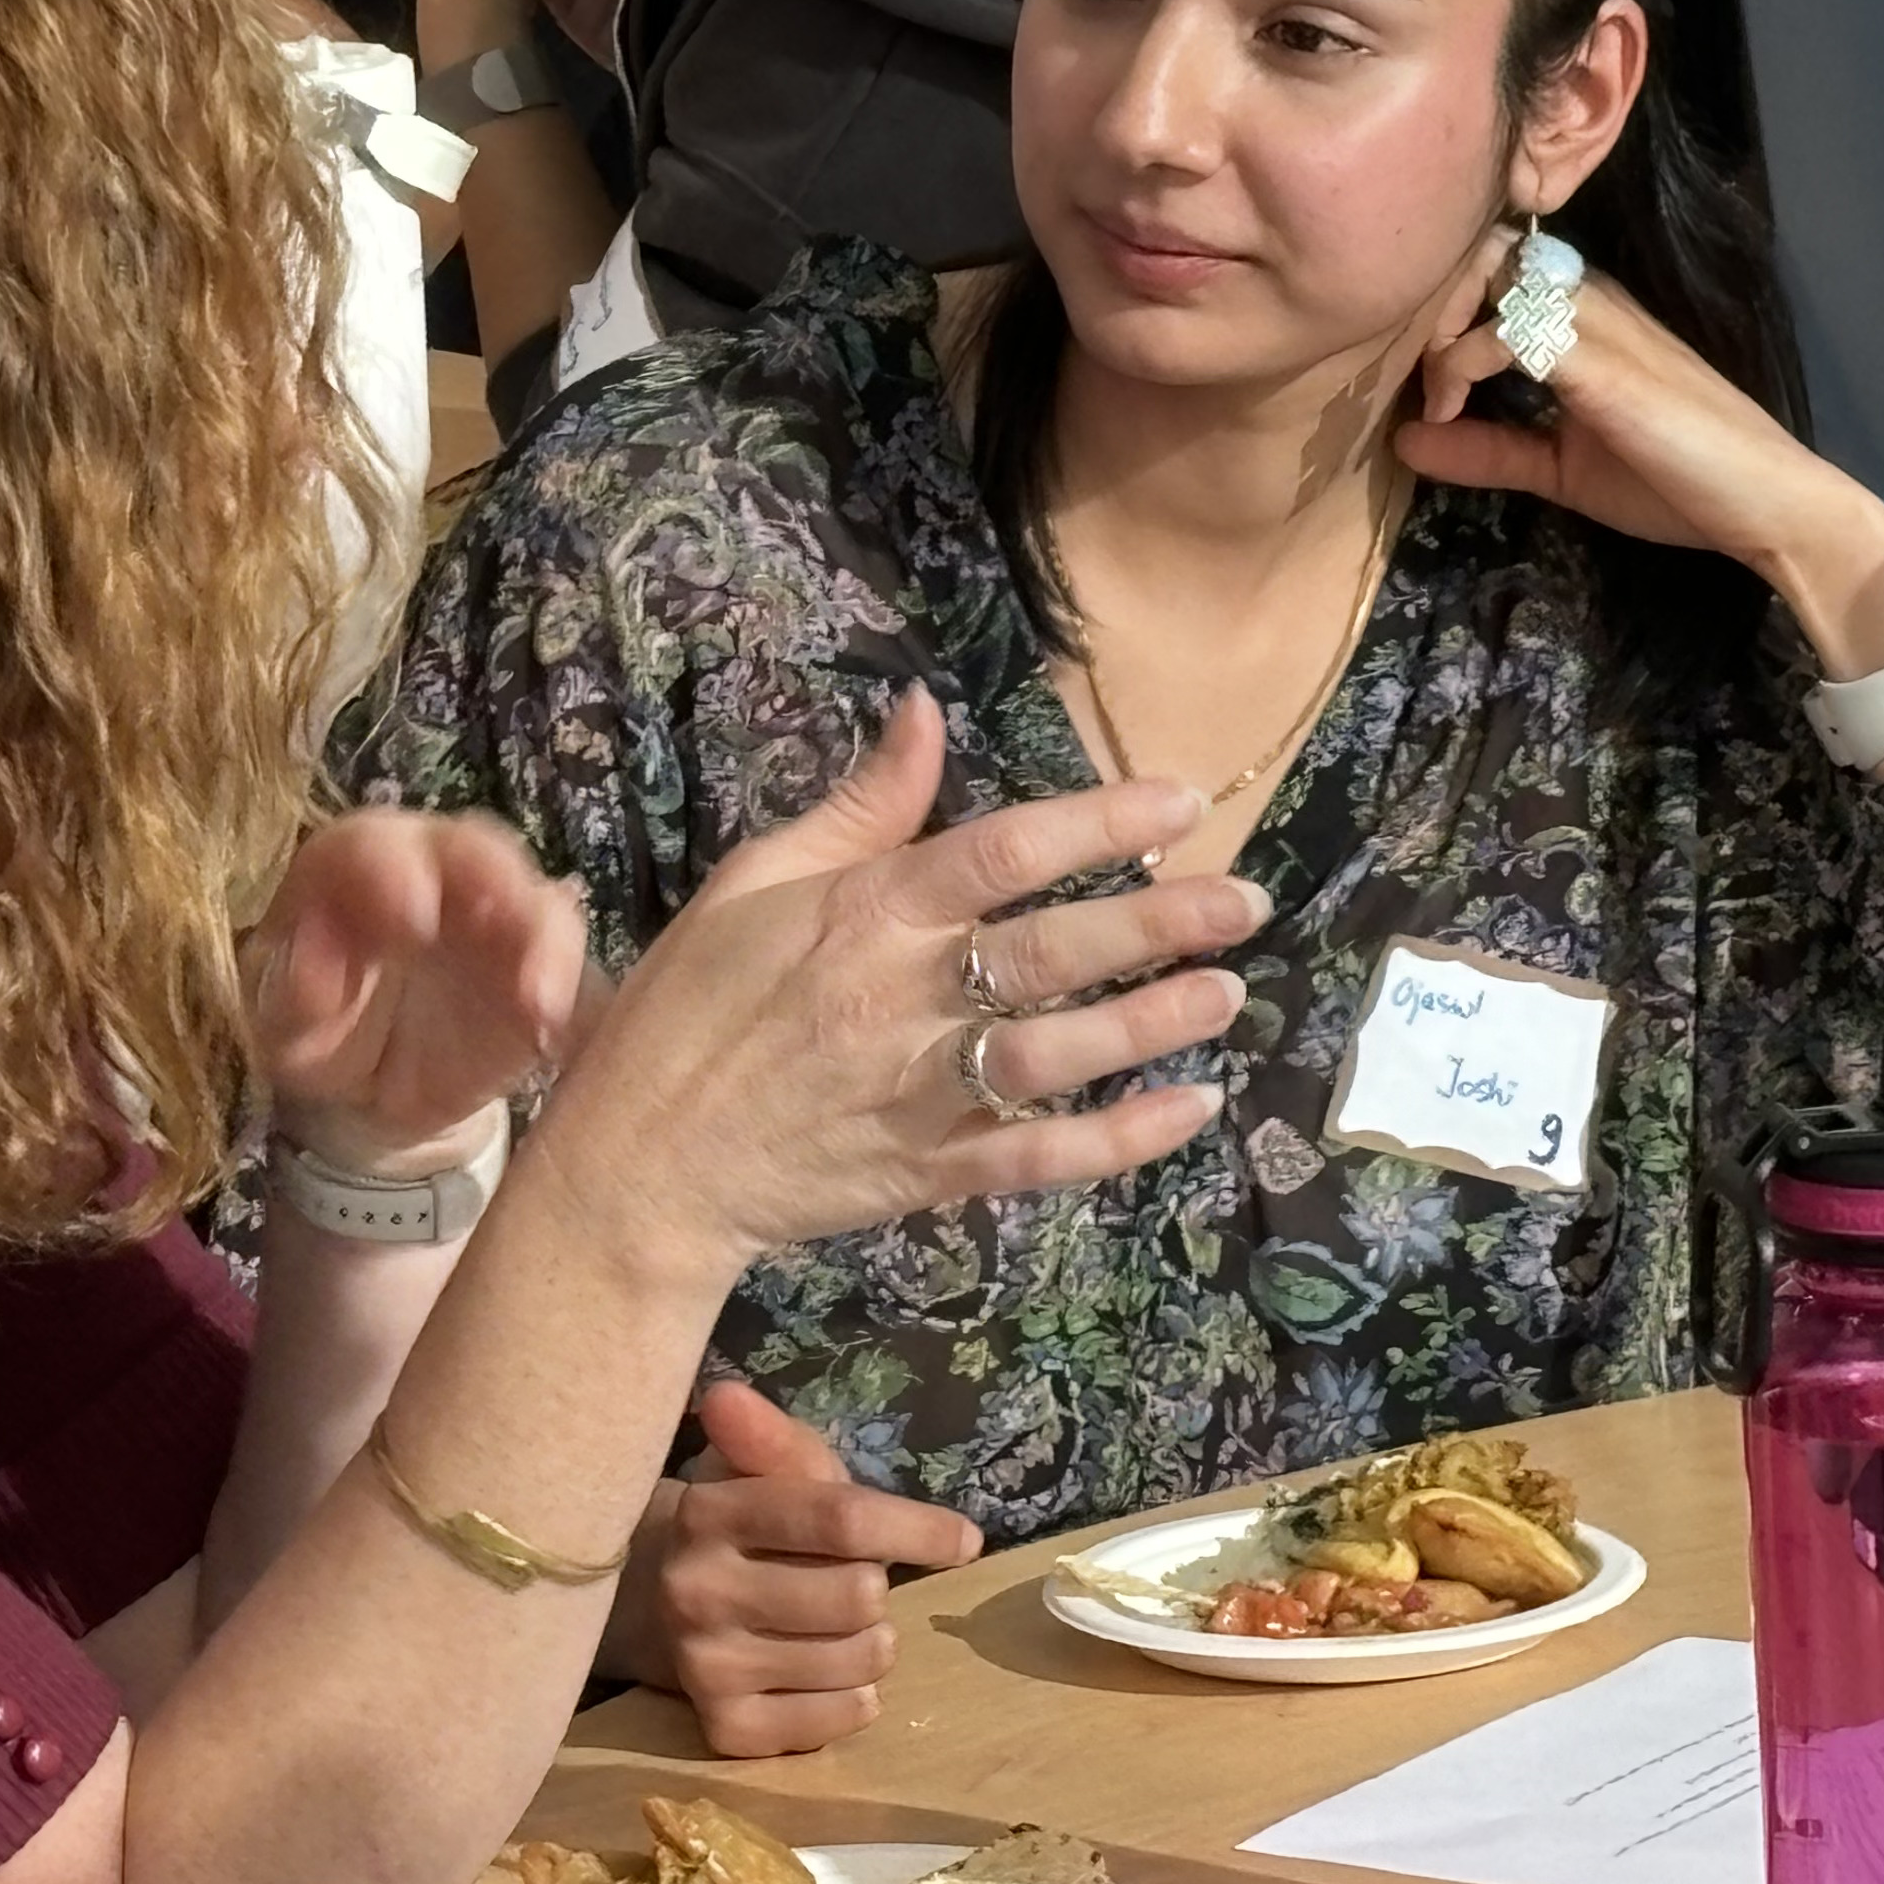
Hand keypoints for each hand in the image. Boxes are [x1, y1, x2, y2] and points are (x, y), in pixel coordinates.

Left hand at [253, 810, 593, 1181]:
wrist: (373, 1087)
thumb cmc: (318, 1033)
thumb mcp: (283, 1024)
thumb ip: (293, 994)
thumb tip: (313, 964)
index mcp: (357, 867)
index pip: (372, 844)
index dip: (392, 869)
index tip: (410, 917)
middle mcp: (437, 873)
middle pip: (473, 849)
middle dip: (490, 877)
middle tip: (500, 918)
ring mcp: (501, 918)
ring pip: (539, 901)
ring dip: (544, 943)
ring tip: (539, 1002)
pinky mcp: (543, 972)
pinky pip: (574, 972)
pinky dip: (571, 998)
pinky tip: (556, 1037)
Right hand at [528, 689, 1268, 1285]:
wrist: (639, 1166)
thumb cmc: (691, 1010)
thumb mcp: (754, 883)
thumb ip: (859, 806)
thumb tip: (926, 711)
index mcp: (862, 913)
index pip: (1004, 852)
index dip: (1101, 821)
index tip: (1182, 801)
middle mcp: (900, 997)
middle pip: (1051, 949)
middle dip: (1159, 921)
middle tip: (1244, 902)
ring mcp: (917, 1091)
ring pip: (1058, 1051)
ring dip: (1151, 1022)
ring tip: (1226, 993)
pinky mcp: (927, 1173)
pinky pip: (1040, 1155)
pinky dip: (1120, 1138)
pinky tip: (1190, 1109)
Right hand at [608, 1385, 982, 1754]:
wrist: (654, 1605)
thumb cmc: (744, 1527)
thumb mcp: (765, 1474)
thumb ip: (776, 1442)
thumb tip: (725, 1394)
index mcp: (712, 1513)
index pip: (838, 1520)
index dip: (916, 1529)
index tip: (965, 1539)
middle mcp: (698, 1591)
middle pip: (858, 1596)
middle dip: (875, 1588)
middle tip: (849, 1581)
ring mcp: (707, 1667)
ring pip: (858, 1663)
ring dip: (871, 1645)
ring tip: (835, 1628)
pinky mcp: (726, 1730)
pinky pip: (839, 1721)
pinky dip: (853, 1699)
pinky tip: (822, 1675)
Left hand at [1394, 231, 1883, 682]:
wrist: (1762, 504)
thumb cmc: (1675, 480)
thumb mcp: (1559, 466)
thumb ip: (1487, 449)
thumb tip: (1405, 440)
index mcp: (1582, 312)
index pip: (1493, 260)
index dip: (1440, 299)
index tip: (1413, 370)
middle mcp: (1587, 297)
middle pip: (1482, 247)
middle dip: (1429, 299)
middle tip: (1407, 370)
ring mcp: (1595, 320)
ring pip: (1488, 274)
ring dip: (1439, 328)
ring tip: (1430, 395)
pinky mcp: (1599, 358)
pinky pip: (1508, 329)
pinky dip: (1460, 363)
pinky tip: (1450, 410)